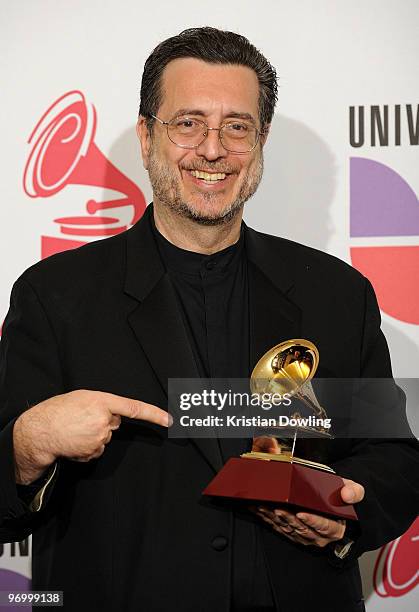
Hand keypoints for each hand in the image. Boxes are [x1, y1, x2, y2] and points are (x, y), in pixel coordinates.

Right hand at [13, 390, 169, 482]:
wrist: (39, 431)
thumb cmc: (58, 410)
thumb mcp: (81, 397)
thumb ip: (101, 403)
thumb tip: (114, 415)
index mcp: (102, 401)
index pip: (135, 408)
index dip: (154, 414)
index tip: (169, 420)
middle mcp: (104, 420)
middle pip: (114, 423)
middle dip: (103, 422)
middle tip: (82, 419)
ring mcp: (99, 438)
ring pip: (105, 437)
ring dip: (93, 435)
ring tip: (75, 430)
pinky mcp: (93, 452)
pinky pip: (97, 449)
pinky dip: (88, 446)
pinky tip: (75, 441)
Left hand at [252, 478, 363, 546]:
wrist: (336, 508)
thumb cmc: (342, 499)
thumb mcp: (354, 492)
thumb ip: (354, 492)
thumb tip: (347, 494)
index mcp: (335, 528)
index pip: (324, 526)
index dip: (313, 521)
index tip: (301, 514)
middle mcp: (319, 537)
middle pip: (302, 529)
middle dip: (287, 519)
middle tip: (276, 508)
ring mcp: (305, 537)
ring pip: (288, 530)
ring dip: (274, 519)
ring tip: (264, 507)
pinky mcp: (294, 535)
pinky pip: (280, 530)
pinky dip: (269, 520)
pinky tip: (260, 511)